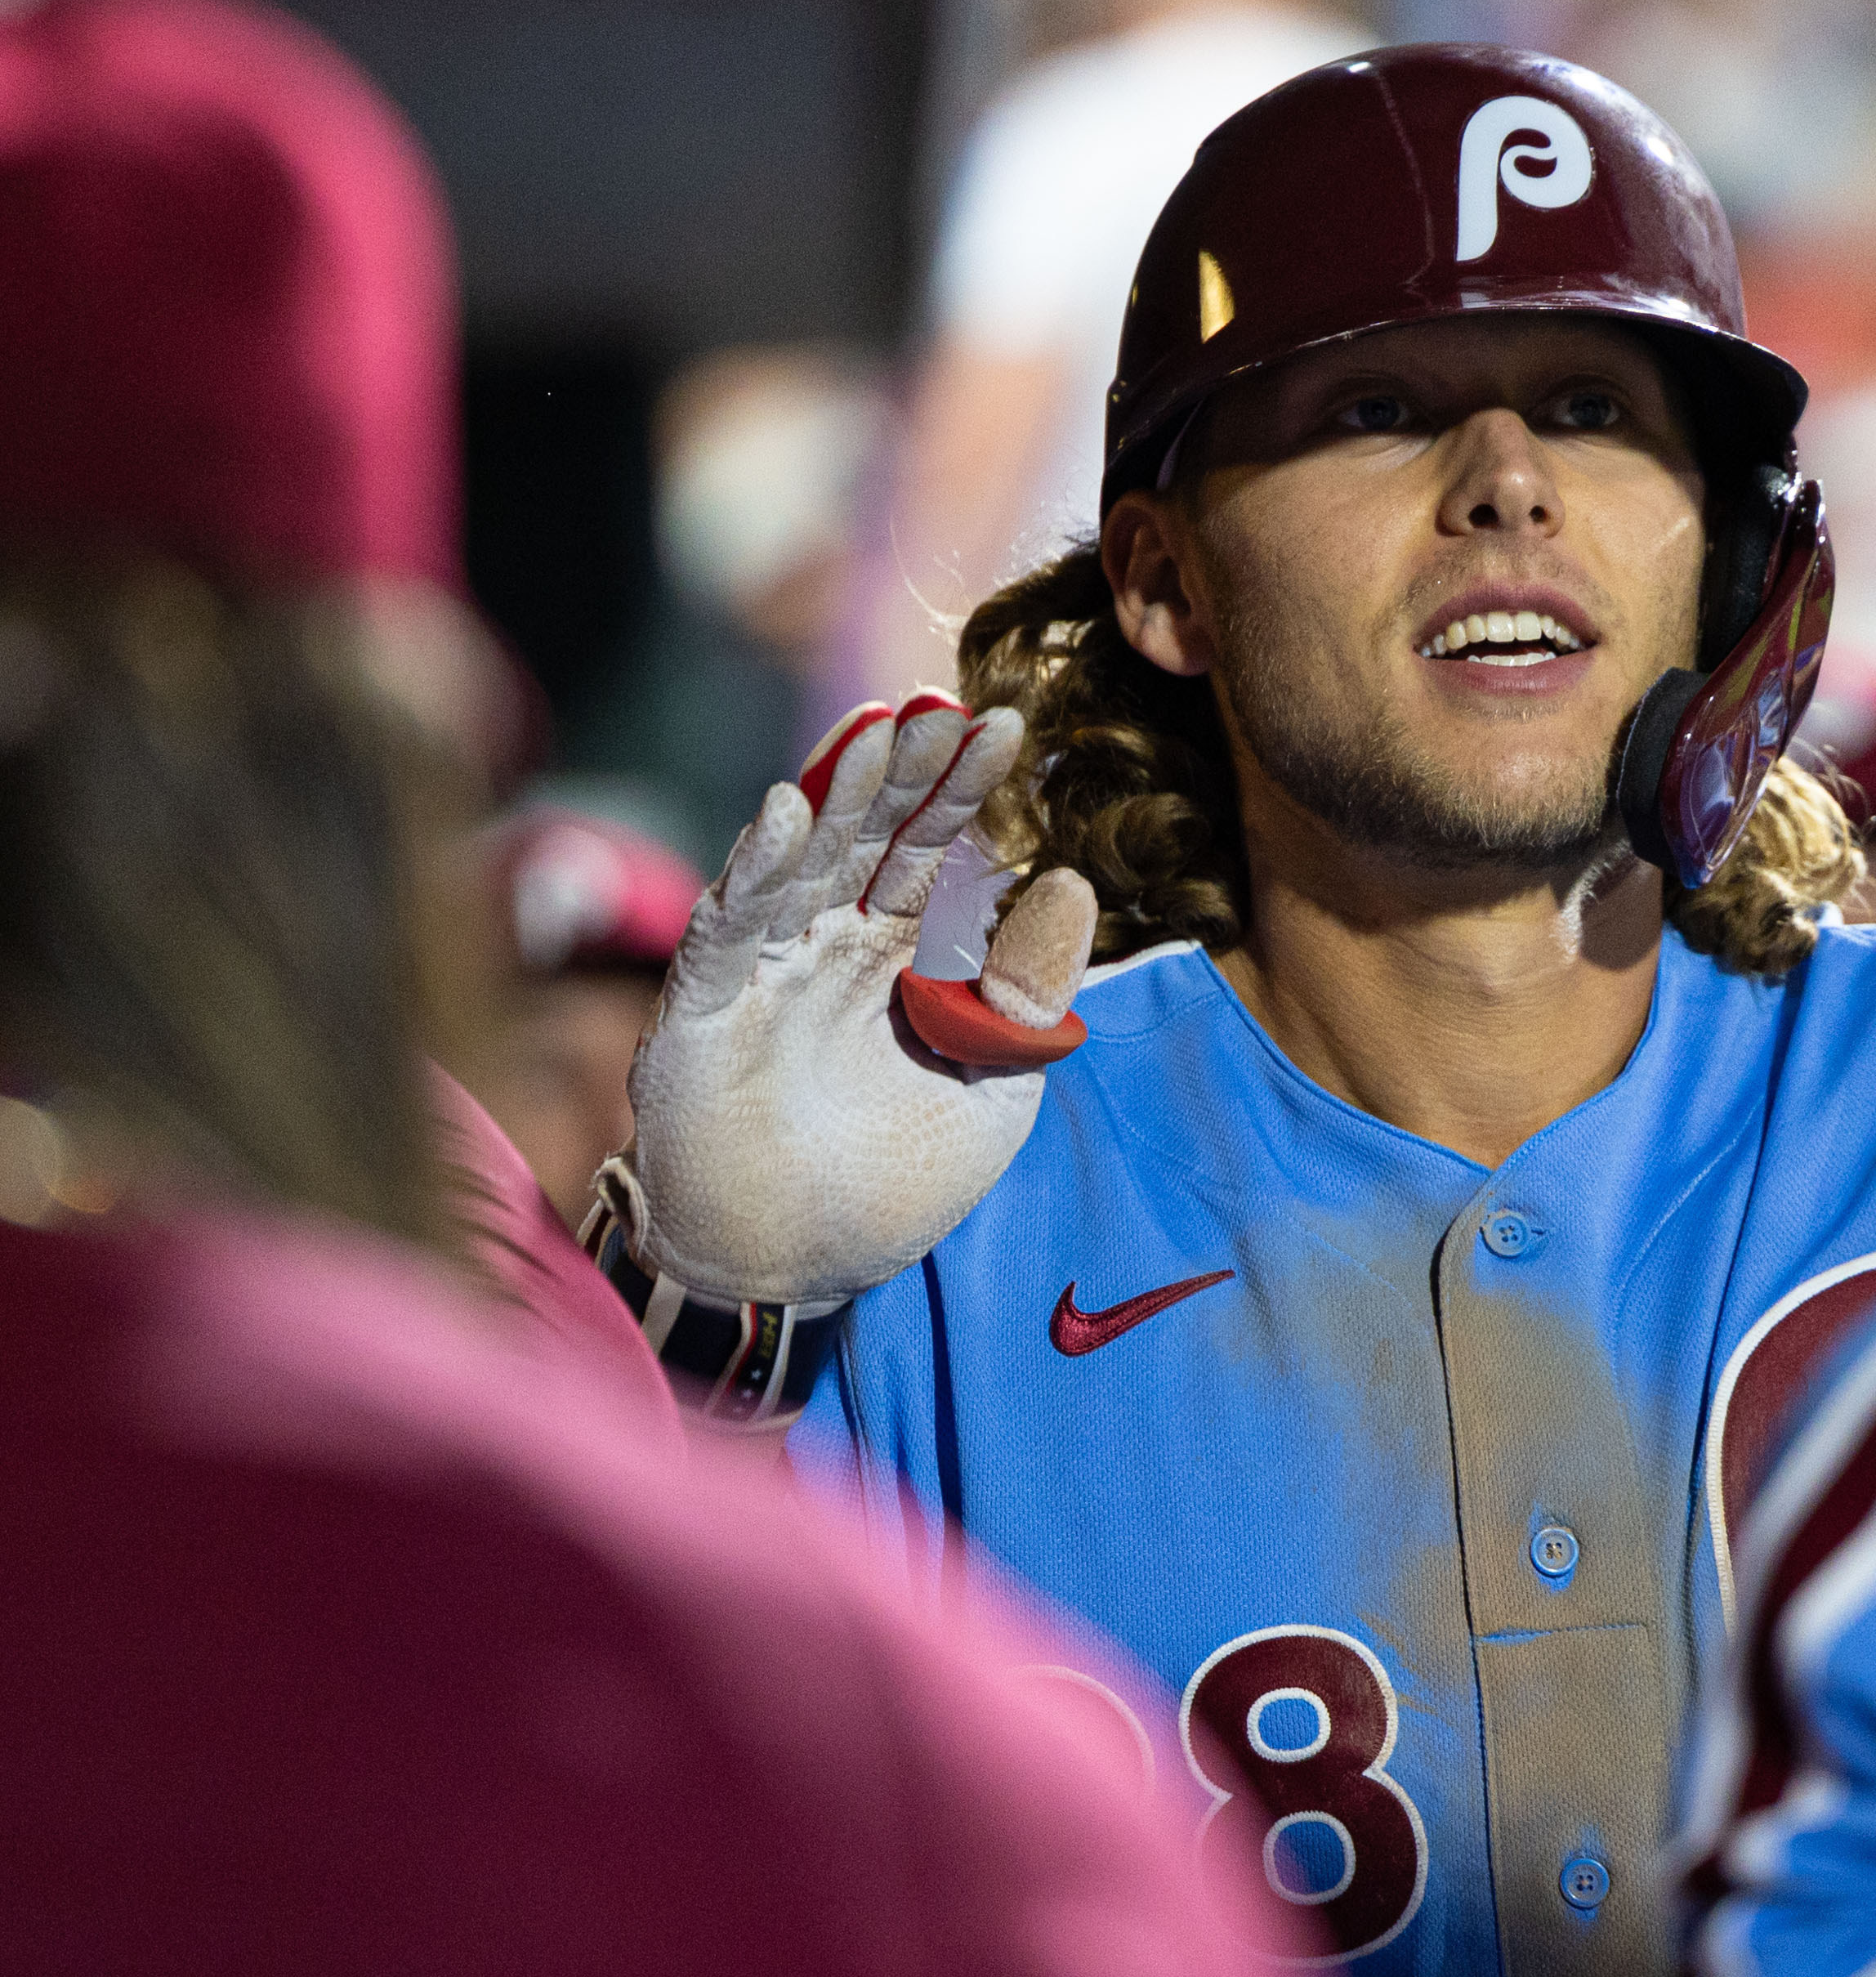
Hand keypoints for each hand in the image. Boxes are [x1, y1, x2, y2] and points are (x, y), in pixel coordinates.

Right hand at [620, 692, 1094, 1305]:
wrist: (800, 1272)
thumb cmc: (894, 1181)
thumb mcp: (996, 1081)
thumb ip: (1028, 987)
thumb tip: (1072, 880)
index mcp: (896, 958)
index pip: (932, 853)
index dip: (963, 790)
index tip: (1008, 724)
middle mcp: (827, 949)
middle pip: (868, 840)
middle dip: (905, 772)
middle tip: (942, 704)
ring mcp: (763, 976)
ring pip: (801, 864)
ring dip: (838, 794)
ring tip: (878, 726)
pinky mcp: (702, 1016)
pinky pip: (730, 930)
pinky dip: (755, 869)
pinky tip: (784, 810)